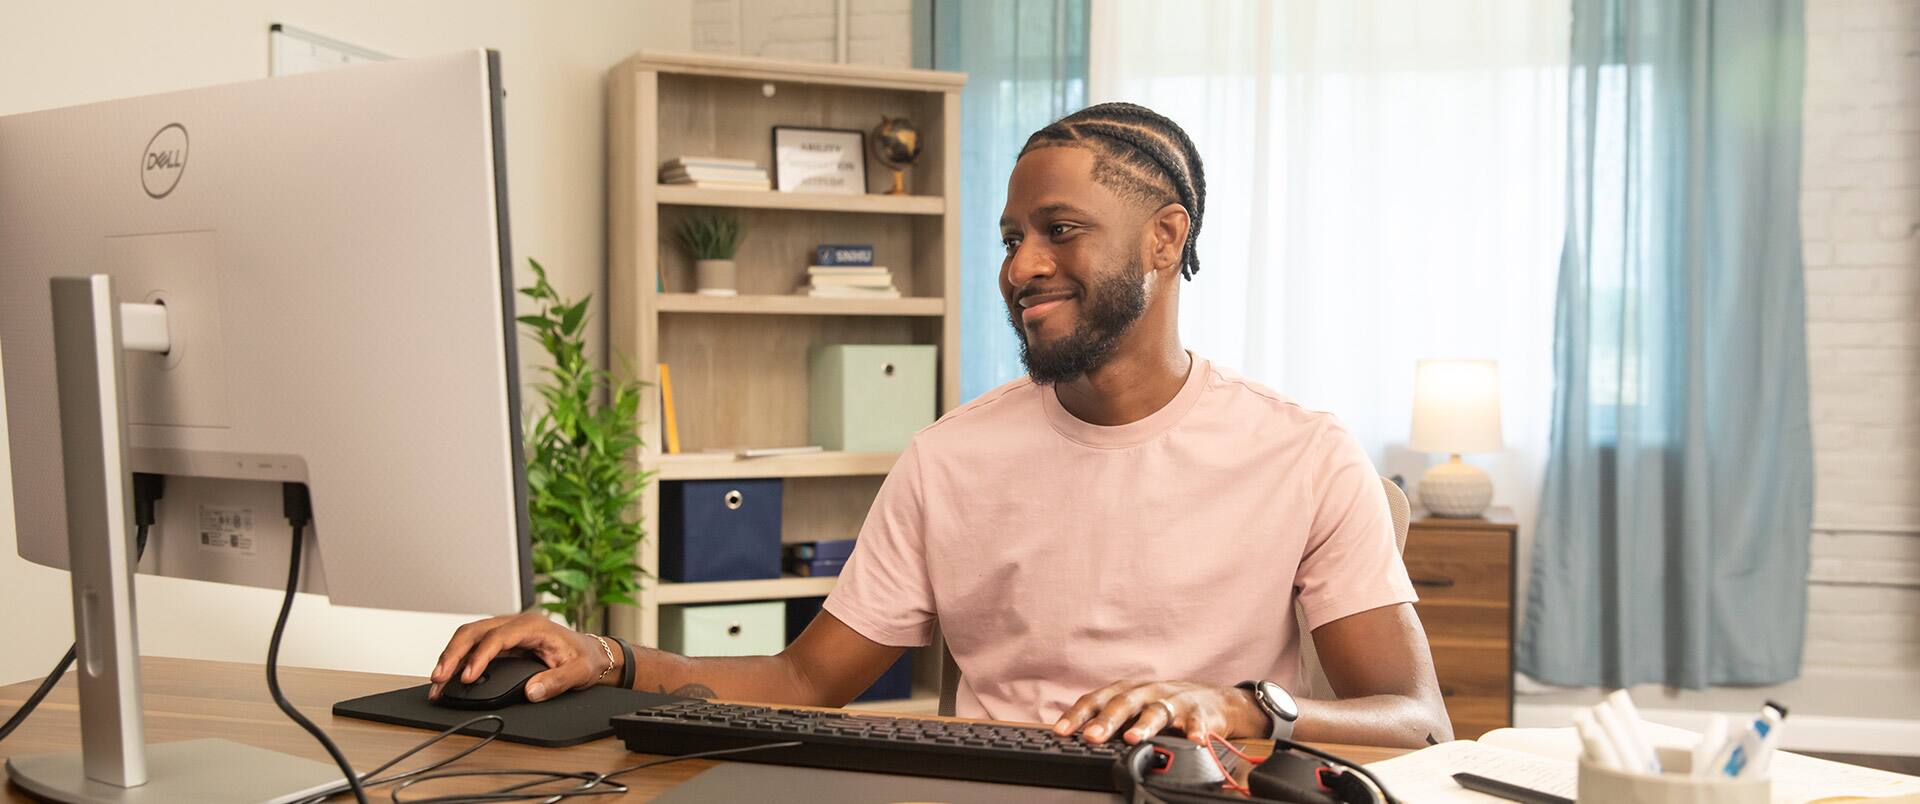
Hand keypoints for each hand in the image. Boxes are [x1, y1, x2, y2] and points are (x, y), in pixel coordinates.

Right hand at [428, 612, 618, 702]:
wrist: (592, 654)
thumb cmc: (585, 659)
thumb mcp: (579, 672)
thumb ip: (557, 682)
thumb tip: (532, 692)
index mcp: (533, 626)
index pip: (498, 637)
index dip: (480, 656)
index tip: (466, 677)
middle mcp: (515, 623)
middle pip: (474, 631)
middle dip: (453, 653)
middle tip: (440, 678)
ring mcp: (505, 630)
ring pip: (469, 636)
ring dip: (450, 656)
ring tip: (437, 682)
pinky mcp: (500, 641)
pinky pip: (473, 646)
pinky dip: (457, 660)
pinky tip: (447, 678)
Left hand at [1052, 679, 1267, 744]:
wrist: (1217, 701)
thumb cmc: (1167, 704)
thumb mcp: (1136, 707)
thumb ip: (1110, 720)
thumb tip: (1075, 736)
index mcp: (1129, 690)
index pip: (1098, 699)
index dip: (1078, 714)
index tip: (1060, 730)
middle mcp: (1150, 692)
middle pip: (1125, 703)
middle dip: (1107, 720)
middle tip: (1092, 736)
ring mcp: (1175, 701)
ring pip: (1158, 711)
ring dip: (1145, 725)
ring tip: (1134, 738)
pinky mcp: (1202, 713)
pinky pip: (1198, 722)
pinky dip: (1196, 731)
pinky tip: (1194, 740)